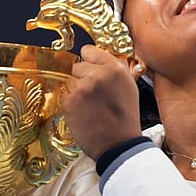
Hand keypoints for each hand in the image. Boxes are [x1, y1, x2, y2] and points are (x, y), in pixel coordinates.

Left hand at [63, 45, 142, 159]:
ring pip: (70, 81)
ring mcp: (81, 88)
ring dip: (77, 91)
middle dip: (83, 77)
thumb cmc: (125, 118)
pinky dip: (72, 103)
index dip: (89, 60)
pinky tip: (84, 112)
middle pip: (77, 66)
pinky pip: (65, 96)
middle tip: (94, 93)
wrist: (118, 144)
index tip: (90, 66)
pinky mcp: (69, 102)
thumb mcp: (129, 87)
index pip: (89, 50)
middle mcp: (97, 75)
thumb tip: (101, 57)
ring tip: (90, 105)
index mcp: (114, 68)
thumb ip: (115, 68)